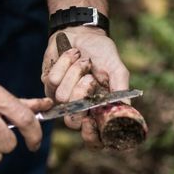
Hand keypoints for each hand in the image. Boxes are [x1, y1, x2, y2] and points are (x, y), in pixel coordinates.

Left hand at [41, 26, 129, 148]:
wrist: (82, 33)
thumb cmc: (102, 53)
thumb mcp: (117, 69)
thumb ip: (121, 89)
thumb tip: (126, 109)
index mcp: (98, 112)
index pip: (93, 140)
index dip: (90, 135)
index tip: (90, 121)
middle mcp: (79, 110)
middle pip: (72, 121)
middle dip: (81, 95)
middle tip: (90, 78)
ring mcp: (62, 100)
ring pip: (63, 98)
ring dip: (75, 73)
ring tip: (83, 62)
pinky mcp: (48, 86)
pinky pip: (52, 81)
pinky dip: (64, 64)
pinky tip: (71, 57)